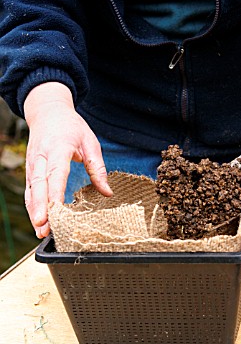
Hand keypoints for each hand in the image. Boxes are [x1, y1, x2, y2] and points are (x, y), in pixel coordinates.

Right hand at [24, 82, 112, 237]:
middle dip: (41, 207)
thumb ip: (98, 168)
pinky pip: (30, 190)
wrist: (48, 112)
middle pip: (40, 184)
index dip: (55, 191)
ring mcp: (33, 163)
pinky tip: (38, 222)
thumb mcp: (90, 142)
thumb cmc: (71, 127)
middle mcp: (42, 156)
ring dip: (35, 211)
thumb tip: (107, 193)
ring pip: (32, 189)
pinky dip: (32, 206)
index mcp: (59, 147)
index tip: (56, 209)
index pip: (57, 172)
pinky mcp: (30, 169)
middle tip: (44, 226)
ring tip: (40, 231)